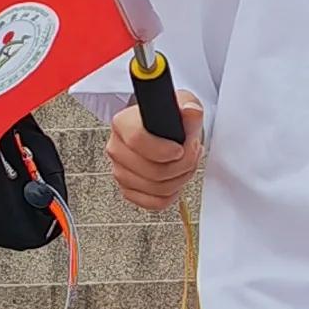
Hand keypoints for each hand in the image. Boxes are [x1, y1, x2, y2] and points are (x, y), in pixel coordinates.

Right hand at [108, 88, 201, 212]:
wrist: (162, 131)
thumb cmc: (168, 118)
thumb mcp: (182, 104)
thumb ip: (189, 109)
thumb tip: (191, 112)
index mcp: (123, 124)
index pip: (137, 140)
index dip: (163, 150)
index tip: (179, 149)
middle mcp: (117, 148)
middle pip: (151, 170)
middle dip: (181, 165)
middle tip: (191, 153)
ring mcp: (121, 171)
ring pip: (155, 188)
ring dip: (180, 179)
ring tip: (186, 164)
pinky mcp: (128, 189)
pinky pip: (153, 203)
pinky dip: (171, 195)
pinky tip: (175, 180)